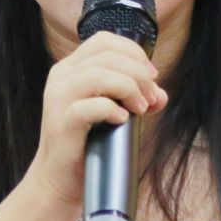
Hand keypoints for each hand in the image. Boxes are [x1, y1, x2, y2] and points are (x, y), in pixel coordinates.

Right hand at [26, 32, 166, 207]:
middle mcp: (61, 78)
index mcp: (70, 69)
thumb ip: (135, 98)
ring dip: (129, 88)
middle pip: (107, 56)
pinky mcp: (62, 124)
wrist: (60, 179)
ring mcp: (58, 100)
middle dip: (138, 73)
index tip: (151, 75)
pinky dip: (112, 110)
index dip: (133, 52)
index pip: (103, 41)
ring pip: (98, 75)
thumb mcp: (112, 113)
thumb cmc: (87, 144)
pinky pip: (90, 107)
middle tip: (150, 98)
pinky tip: (123, 120)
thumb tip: (161, 95)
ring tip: (141, 108)